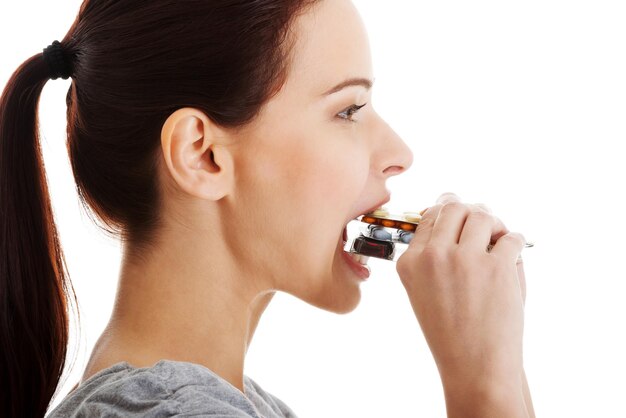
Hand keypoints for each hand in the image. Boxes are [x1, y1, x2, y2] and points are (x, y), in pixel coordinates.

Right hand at [396, 192, 527, 383]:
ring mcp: (464, 260)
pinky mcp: (496, 267)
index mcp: (410, 263)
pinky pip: (511, 237)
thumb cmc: (451, 332)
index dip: (447, 213)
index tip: (460, 217)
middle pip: (454, 208)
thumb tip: (451, 210)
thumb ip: (430, 256)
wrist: (474, 367)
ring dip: (495, 223)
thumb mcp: (422, 291)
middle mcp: (433, 256)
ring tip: (499, 238)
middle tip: (483, 225)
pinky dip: (516, 243)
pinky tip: (512, 257)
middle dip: (471, 212)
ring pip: (482, 216)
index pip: (428, 218)